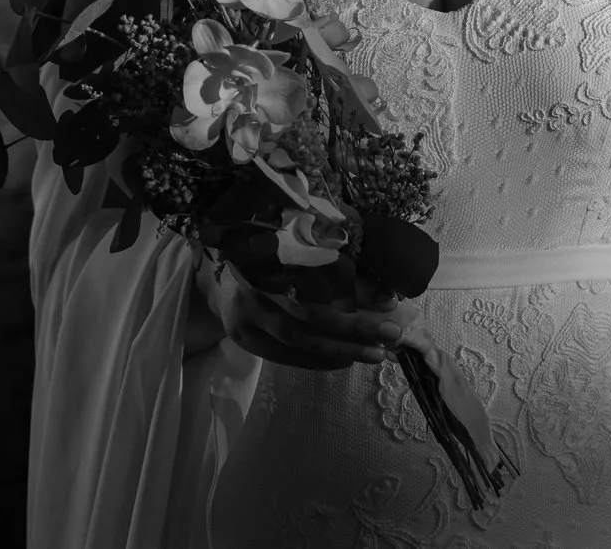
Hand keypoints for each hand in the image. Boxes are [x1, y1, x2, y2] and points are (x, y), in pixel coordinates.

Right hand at [186, 261, 402, 369]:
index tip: (390, 303)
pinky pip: (284, 353)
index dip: (357, 290)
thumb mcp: (304, 250)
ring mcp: (244, 310)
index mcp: (273, 250)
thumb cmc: (275, 256)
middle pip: (310, 309)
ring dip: (339, 347)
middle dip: (354, 325)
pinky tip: (343, 361)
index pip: (321, 275)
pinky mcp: (242, 335)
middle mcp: (255, 280)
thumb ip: (342, 267)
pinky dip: (316, 359)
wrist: (219, 271)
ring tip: (374, 353)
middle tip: (391, 334)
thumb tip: (385, 292)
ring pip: (298, 336)